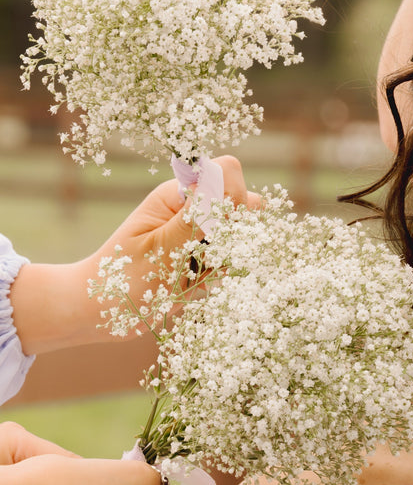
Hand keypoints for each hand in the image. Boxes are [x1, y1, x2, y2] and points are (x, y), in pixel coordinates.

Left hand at [90, 155, 262, 304]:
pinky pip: (230, 258)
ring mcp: (198, 234)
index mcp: (175, 196)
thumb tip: (223, 183)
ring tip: (198, 276)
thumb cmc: (123, 279)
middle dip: (234, 232)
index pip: (225, 172)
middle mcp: (190, 209)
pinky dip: (223, 273)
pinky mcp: (201, 257)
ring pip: (239, 233)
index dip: (233, 195)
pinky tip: (199, 286)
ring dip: (228, 257)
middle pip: (240, 203)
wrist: (100, 311)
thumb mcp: (160, 251)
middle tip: (205, 258)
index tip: (219, 227)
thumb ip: (194, 219)